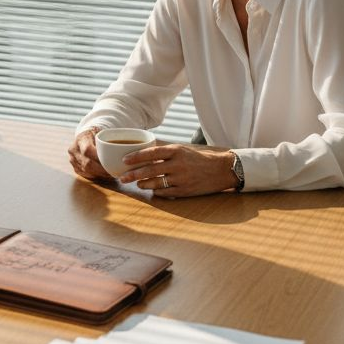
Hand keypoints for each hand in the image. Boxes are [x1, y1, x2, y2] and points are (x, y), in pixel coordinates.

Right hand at [66, 126, 110, 179]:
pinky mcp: (75, 167)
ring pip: (87, 171)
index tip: (110, 161)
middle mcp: (74, 150)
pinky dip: (96, 175)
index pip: (88, 150)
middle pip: (87, 164)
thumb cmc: (96, 134)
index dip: (98, 158)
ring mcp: (73, 159)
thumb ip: (107, 142)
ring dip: (100, 174)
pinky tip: (103, 174)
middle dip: (101, 170)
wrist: (85, 137)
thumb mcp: (102, 133)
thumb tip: (118, 153)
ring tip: (110, 173)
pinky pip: (86, 174)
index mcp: (81, 139)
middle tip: (113, 171)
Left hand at [117, 144, 237, 197]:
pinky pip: (164, 192)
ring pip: (155, 183)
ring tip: (138, 183)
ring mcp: (181, 178)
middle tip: (123, 177)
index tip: (124, 160)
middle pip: (149, 170)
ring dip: (143, 184)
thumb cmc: (198, 159)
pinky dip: (156, 191)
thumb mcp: (183, 150)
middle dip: (133, 174)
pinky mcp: (185, 190)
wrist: (220, 170)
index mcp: (176, 151)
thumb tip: (143, 153)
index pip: (151, 152)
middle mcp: (178, 164)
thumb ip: (165, 152)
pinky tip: (153, 189)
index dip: (136, 157)